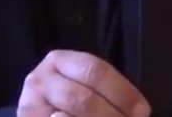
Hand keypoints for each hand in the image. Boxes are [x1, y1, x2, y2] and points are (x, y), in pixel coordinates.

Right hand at [17, 50, 150, 116]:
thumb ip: (105, 92)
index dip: (122, 92)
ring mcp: (29, 106)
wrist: (39, 111)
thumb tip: (138, 111)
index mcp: (59, 61)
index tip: (142, 111)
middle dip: (112, 116)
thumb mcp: (83, 86)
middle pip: (83, 99)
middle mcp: (40, 80)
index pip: (95, 72)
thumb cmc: (68, 99)